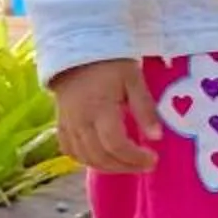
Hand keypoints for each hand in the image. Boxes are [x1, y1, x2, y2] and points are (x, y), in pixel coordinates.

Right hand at [52, 58, 158, 172]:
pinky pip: (70, 151)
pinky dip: (87, 160)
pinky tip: (103, 159)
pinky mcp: (61, 124)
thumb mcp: (133, 79)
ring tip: (128, 164)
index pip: (116, 145)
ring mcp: (68, 124)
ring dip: (109, 167)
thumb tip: (156, 137)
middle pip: (101, 157)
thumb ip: (144, 108)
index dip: (135, 157)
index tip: (153, 159)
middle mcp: (80, 121)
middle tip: (145, 165)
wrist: (77, 50)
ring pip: (85, 158)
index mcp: (100, 108)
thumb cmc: (109, 62)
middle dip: (125, 166)